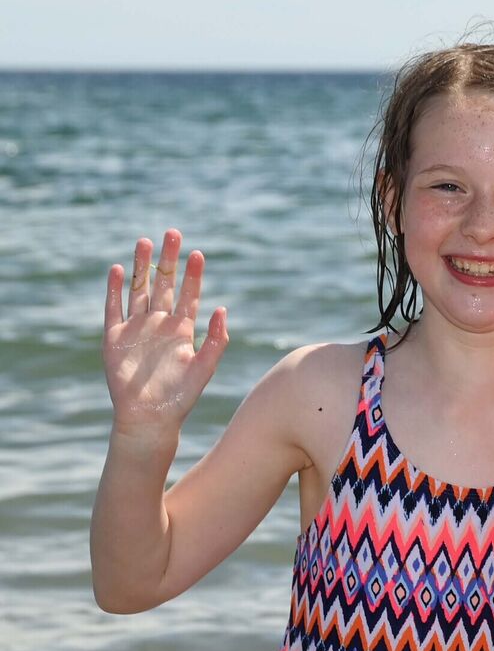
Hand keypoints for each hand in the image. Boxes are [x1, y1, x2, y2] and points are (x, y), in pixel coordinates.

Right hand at [103, 229, 227, 435]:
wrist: (151, 417)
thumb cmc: (182, 396)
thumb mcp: (205, 367)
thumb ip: (216, 339)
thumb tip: (223, 308)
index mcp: (182, 330)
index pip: (189, 295)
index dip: (193, 275)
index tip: (198, 254)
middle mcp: (159, 324)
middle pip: (163, 285)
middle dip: (168, 260)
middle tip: (172, 233)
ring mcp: (136, 329)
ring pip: (139, 290)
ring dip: (142, 267)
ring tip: (145, 241)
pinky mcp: (115, 338)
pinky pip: (114, 309)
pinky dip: (115, 290)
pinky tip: (119, 270)